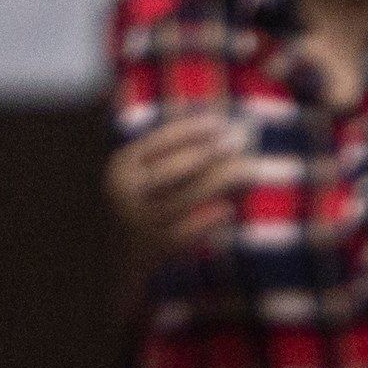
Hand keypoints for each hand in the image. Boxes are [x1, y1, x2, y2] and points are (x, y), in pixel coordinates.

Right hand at [107, 113, 246, 264]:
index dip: (192, 130)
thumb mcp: (147, 170)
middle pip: (174, 168)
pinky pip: (186, 232)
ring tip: (249, 169)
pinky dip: (208, 221)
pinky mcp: (155, 247)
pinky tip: (228, 209)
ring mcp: (139, 221)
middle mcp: (125, 192)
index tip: (220, 122)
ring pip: (185, 198)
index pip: (159, 141)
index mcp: (123, 167)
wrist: (118, 252)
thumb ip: (176, 146)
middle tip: (240, 142)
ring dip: (219, 181)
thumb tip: (216, 114)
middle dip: (209, 153)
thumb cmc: (144, 199)